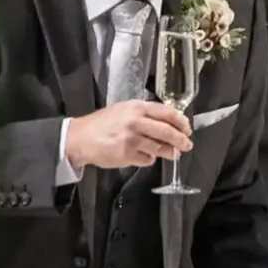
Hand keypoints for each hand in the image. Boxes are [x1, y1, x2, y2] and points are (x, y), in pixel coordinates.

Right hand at [65, 100, 191, 170]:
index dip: (181, 122)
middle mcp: (135, 122)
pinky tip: (146, 156)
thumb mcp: (125, 109)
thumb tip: (170, 123)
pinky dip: (150, 159)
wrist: (80, 137)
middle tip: (187, 145)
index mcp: (137, 108)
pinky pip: (147, 159)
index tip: (187, 128)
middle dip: (181, 140)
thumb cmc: (103, 123)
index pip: (168, 113)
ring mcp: (131, 139)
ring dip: (170, 152)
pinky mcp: (126, 155)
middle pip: (167, 132)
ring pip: (160, 148)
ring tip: (173, 153)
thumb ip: (146, 114)